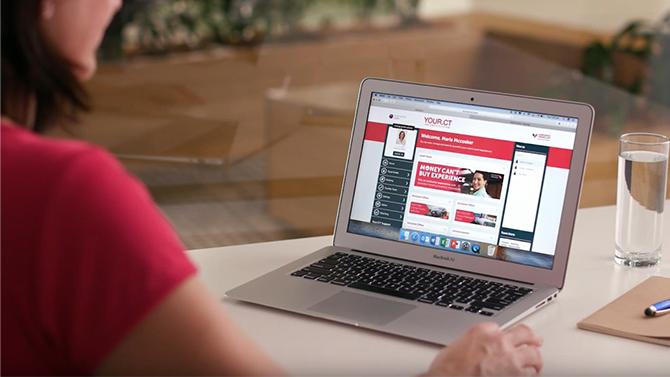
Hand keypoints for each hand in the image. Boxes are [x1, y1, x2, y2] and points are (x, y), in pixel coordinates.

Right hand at [424, 323, 542, 375]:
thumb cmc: (447, 369)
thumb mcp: (457, 344)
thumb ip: (475, 341)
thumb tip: (481, 346)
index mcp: (484, 330)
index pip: (505, 327)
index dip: (509, 334)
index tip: (512, 336)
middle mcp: (500, 342)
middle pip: (526, 335)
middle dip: (532, 339)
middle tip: (536, 341)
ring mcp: (510, 361)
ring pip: (534, 356)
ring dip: (535, 359)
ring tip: (536, 362)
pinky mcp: (515, 376)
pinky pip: (530, 374)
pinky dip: (531, 374)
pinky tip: (530, 374)